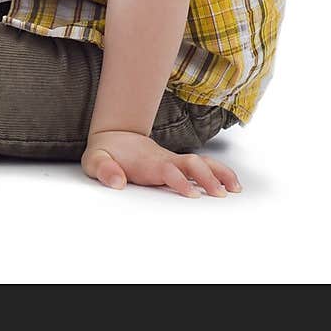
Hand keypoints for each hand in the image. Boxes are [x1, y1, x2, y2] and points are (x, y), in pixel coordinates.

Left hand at [81, 129, 241, 196]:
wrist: (114, 136)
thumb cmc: (105, 153)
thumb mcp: (95, 161)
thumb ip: (104, 170)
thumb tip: (117, 181)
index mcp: (147, 162)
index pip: (167, 170)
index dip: (179, 180)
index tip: (192, 194)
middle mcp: (165, 160)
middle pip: (190, 164)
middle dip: (206, 177)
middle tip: (220, 195)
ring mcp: (173, 161)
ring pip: (201, 163)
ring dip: (219, 173)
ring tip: (235, 189)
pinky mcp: (178, 164)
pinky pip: (203, 167)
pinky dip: (220, 173)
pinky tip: (232, 184)